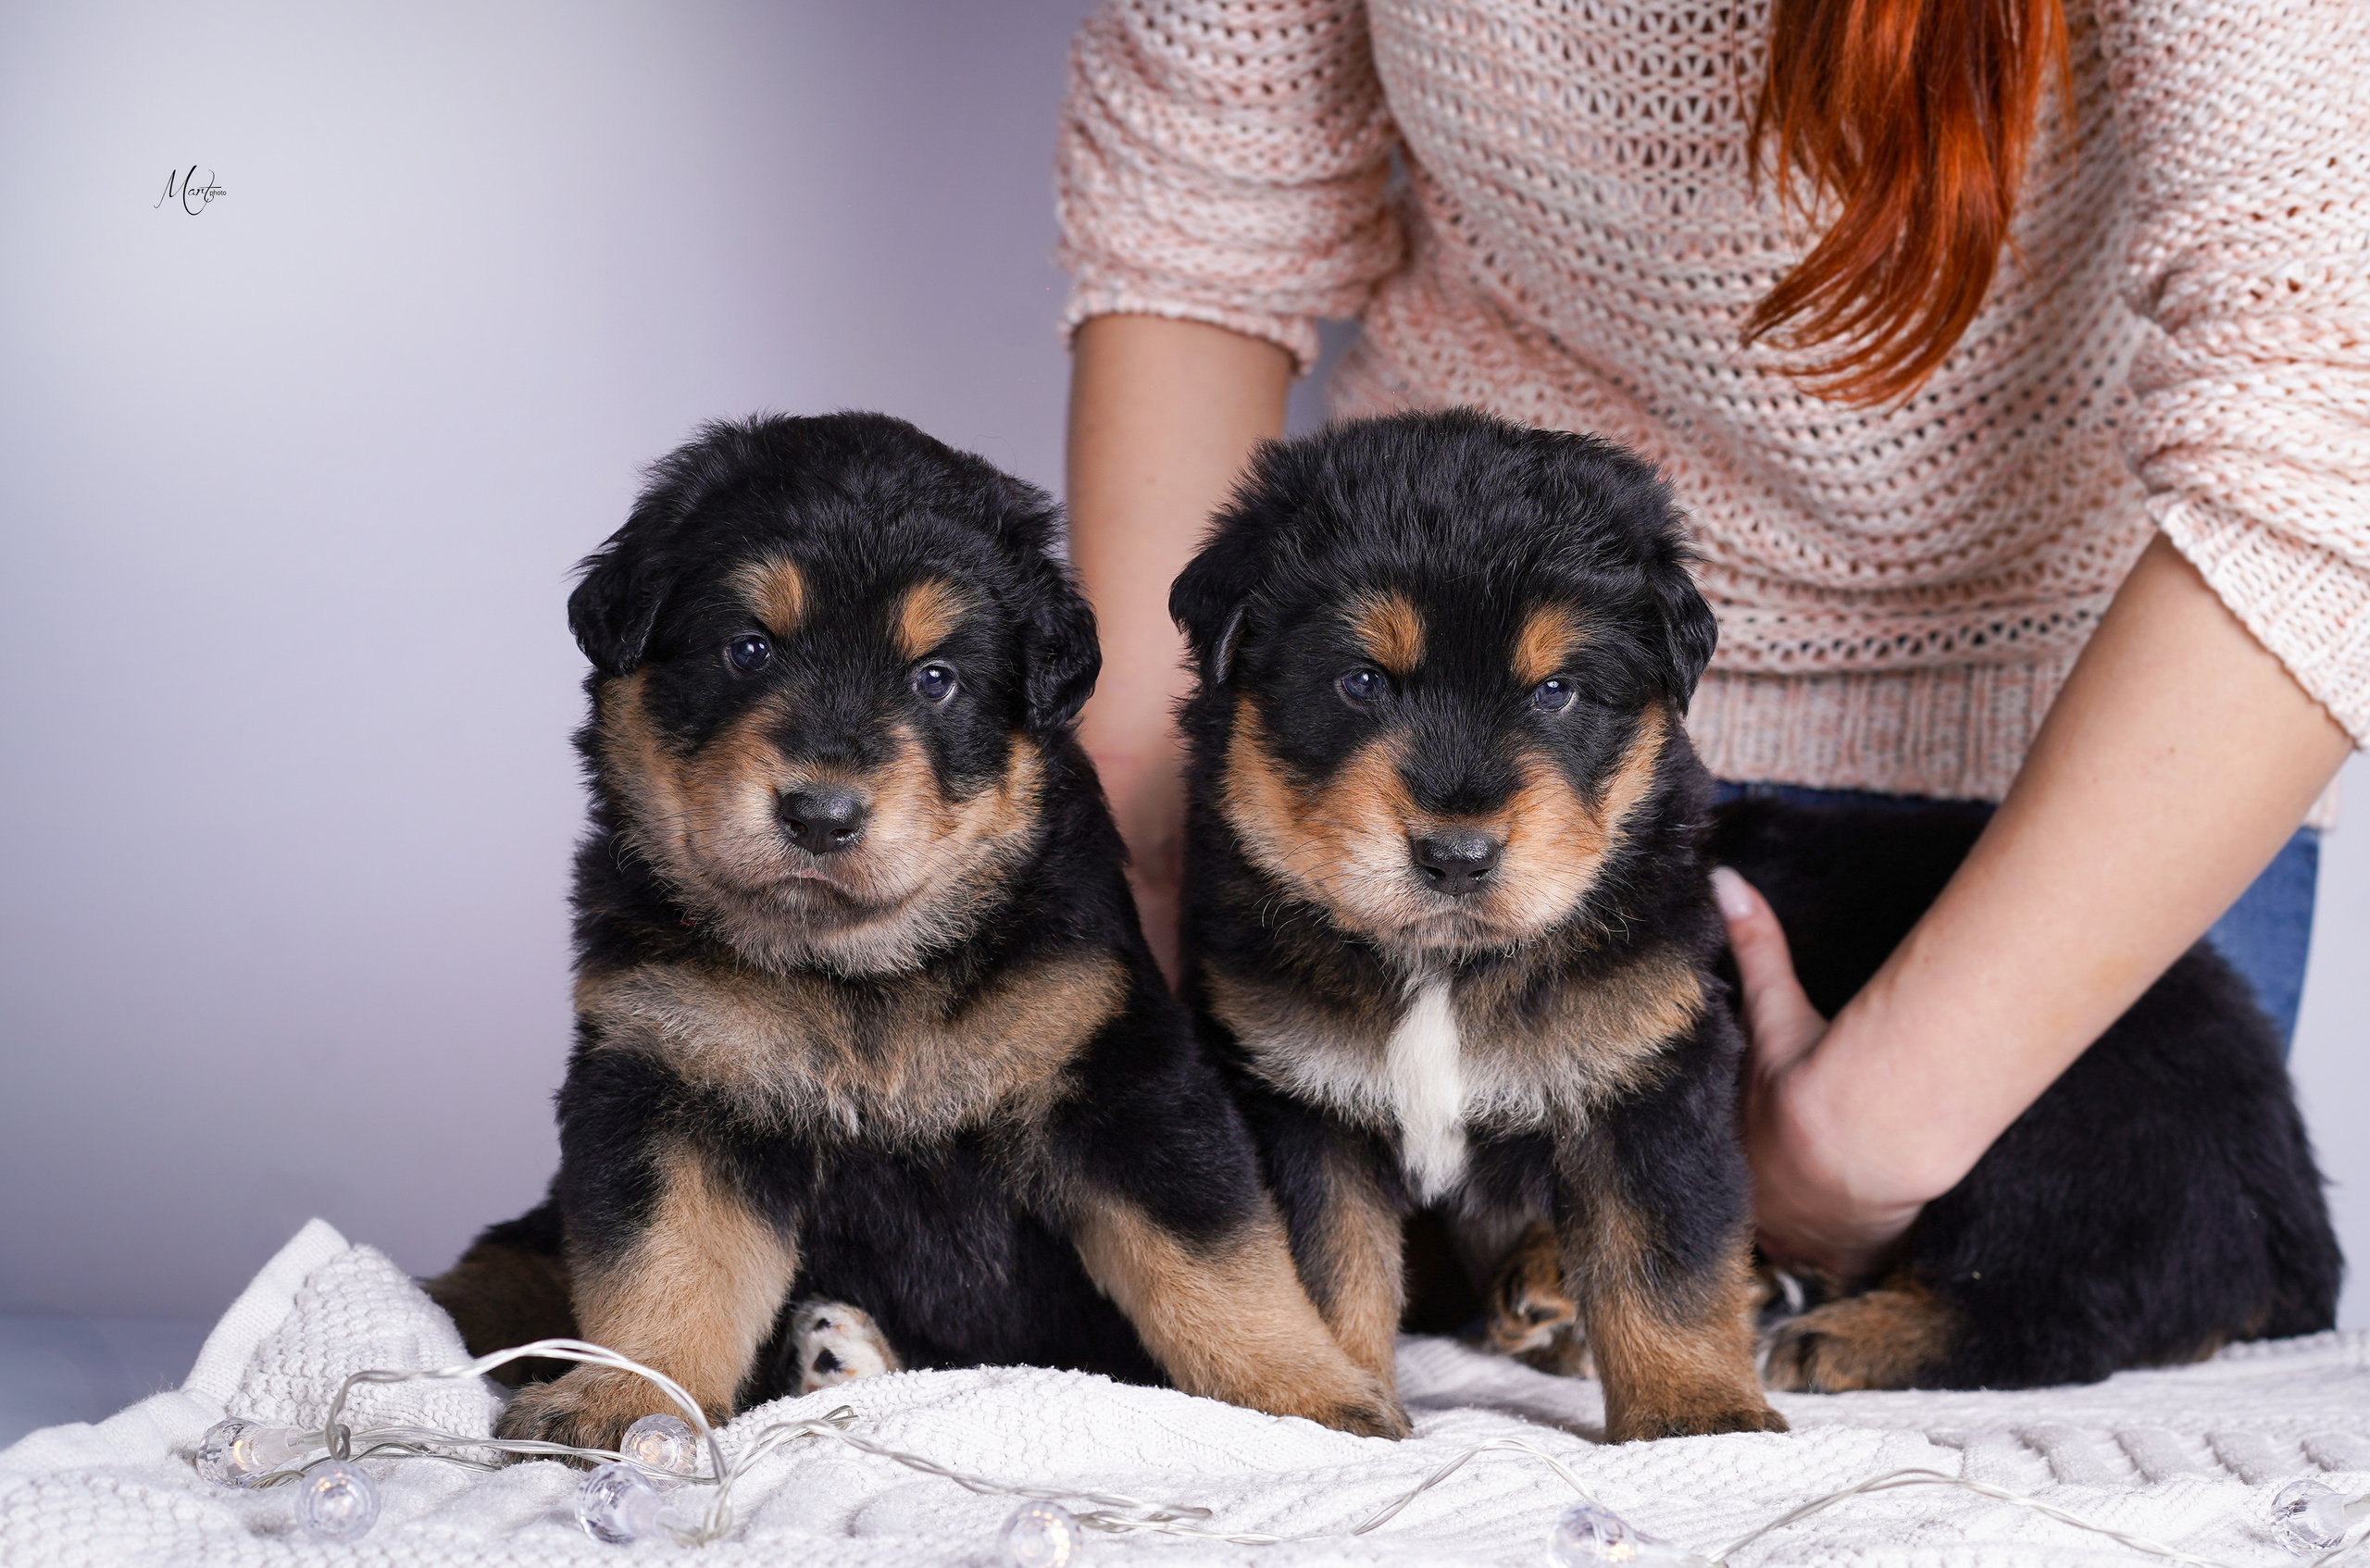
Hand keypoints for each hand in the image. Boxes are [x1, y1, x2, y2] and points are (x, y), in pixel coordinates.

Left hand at [1713, 867, 1924, 1282]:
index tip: (1760, 1140)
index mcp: (1728, 1151)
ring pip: (1792, 1243)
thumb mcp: (1775, 1006)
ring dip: (1803, 1232)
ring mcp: (1799, 1238)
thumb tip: (1721, 878)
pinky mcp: (1846, 1258)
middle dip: (1763, 1198)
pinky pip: (1838, 1269)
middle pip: (1752, 1207)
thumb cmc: (1810, 1070)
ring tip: (1815, 1221)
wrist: (1860, 1131)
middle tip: (1786, 1183)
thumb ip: (1752, 944)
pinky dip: (1846, 1261)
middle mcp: (1754, 1203)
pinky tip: (1853, 1255)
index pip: (1719, 1159)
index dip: (1737, 1152)